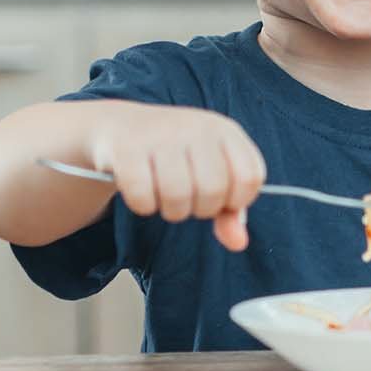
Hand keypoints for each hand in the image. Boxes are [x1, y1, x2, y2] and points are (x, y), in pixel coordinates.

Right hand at [89, 103, 265, 250]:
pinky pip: (143, 196)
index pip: (250, 177)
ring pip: (178, 195)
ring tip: (166, 198)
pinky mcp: (128, 147)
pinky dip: (143, 206)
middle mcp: (196, 127)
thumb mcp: (209, 174)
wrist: (120, 127)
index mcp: (225, 131)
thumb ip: (229, 210)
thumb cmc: (173, 157)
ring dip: (172, 211)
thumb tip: (239, 242)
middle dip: (201, 210)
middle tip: (188, 199)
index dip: (236, 201)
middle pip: (214, 190)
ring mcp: (161, 135)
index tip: (221, 200)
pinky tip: (143, 192)